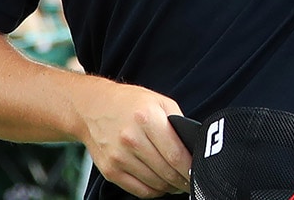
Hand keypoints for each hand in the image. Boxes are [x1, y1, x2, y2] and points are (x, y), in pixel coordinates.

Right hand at [72, 80, 192, 197]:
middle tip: (193, 180)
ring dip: (171, 186)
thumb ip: (178, 122)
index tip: (200, 172)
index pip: (175, 153)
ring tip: (179, 182)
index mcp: (147, 118)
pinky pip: (139, 190)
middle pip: (166, 171)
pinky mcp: (110, 171)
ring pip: (155, 183)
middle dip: (184, 179)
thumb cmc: (130, 103)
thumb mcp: (159, 101)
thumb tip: (193, 147)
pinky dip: (154, 191)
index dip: (191, 168)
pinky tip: (161, 184)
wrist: (92, 107)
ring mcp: (119, 157)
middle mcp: (131, 139)